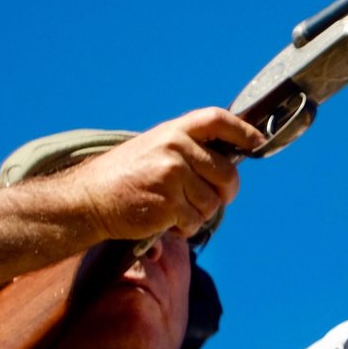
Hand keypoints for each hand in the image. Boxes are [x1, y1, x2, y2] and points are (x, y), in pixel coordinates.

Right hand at [53, 108, 267, 243]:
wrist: (88, 199)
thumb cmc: (124, 176)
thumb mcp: (155, 147)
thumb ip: (189, 149)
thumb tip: (232, 160)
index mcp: (174, 131)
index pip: (218, 120)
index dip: (244, 131)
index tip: (259, 144)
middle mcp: (175, 148)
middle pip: (227, 173)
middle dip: (225, 193)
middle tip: (212, 200)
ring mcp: (172, 174)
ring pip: (213, 203)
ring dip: (199, 214)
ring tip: (174, 210)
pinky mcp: (168, 202)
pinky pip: (195, 222)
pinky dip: (185, 228)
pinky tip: (166, 221)